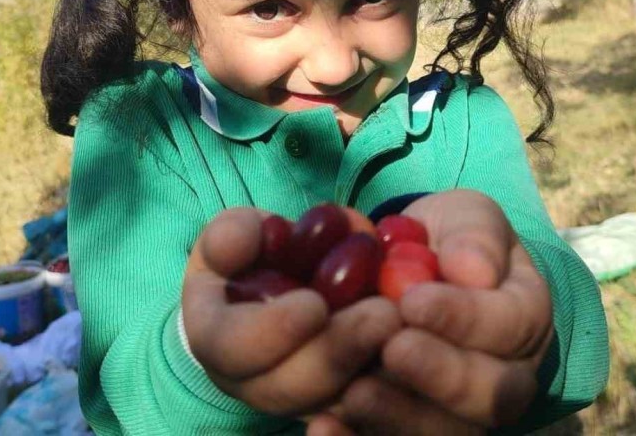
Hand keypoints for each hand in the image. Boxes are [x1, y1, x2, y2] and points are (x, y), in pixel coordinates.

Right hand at [182, 208, 402, 415]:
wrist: (292, 277)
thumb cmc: (258, 252)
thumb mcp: (238, 233)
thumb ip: (232, 234)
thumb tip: (235, 243)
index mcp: (214, 337)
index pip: (229, 347)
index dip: (270, 331)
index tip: (315, 304)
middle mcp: (249, 380)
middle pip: (286, 388)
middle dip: (335, 353)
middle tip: (384, 316)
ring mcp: (297, 396)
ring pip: (331, 401)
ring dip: (370, 364)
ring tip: (406, 323)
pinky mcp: (341, 399)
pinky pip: (367, 404)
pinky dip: (394, 378)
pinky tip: (421, 344)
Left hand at [308, 190, 554, 433]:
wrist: (414, 269)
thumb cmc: (447, 241)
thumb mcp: (467, 217)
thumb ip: (476, 236)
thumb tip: (474, 269)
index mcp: (524, 318)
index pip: (509, 327)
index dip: (464, 318)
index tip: (413, 300)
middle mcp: (505, 378)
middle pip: (491, 398)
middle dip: (441, 376)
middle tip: (392, 349)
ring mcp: (461, 413)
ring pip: (446, 433)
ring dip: (400, 418)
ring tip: (356, 392)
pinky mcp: (413, 428)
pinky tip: (324, 427)